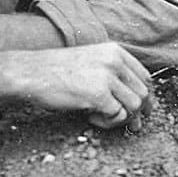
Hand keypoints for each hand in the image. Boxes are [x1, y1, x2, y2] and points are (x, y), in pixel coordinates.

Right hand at [2, 43, 152, 130]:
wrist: (30, 73)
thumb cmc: (56, 72)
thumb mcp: (91, 62)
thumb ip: (113, 74)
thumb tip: (137, 102)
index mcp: (115, 51)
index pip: (144, 76)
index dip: (147, 96)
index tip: (144, 111)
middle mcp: (115, 61)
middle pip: (143, 92)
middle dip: (138, 113)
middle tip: (129, 125)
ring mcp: (107, 76)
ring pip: (134, 105)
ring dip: (121, 118)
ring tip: (101, 117)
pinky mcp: (98, 94)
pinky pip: (118, 114)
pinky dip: (107, 122)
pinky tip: (90, 117)